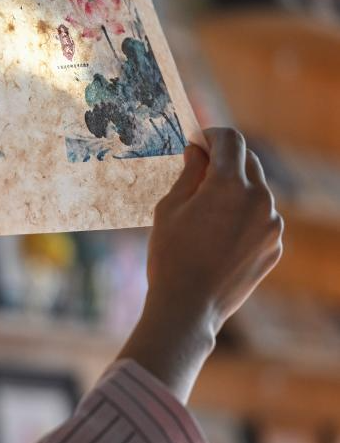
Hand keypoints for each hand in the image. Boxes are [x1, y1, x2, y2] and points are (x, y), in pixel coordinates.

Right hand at [117, 128, 283, 401]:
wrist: (188, 307)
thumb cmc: (170, 256)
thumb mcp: (169, 208)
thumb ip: (188, 174)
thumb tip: (197, 152)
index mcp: (230, 185)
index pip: (230, 140)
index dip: (211, 135)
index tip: (196, 141)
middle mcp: (259, 200)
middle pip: (248, 162)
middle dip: (224, 160)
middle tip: (198, 169)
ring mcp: (271, 225)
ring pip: (256, 191)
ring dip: (234, 189)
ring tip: (206, 209)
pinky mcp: (274, 247)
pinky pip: (260, 219)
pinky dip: (242, 215)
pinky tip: (217, 234)